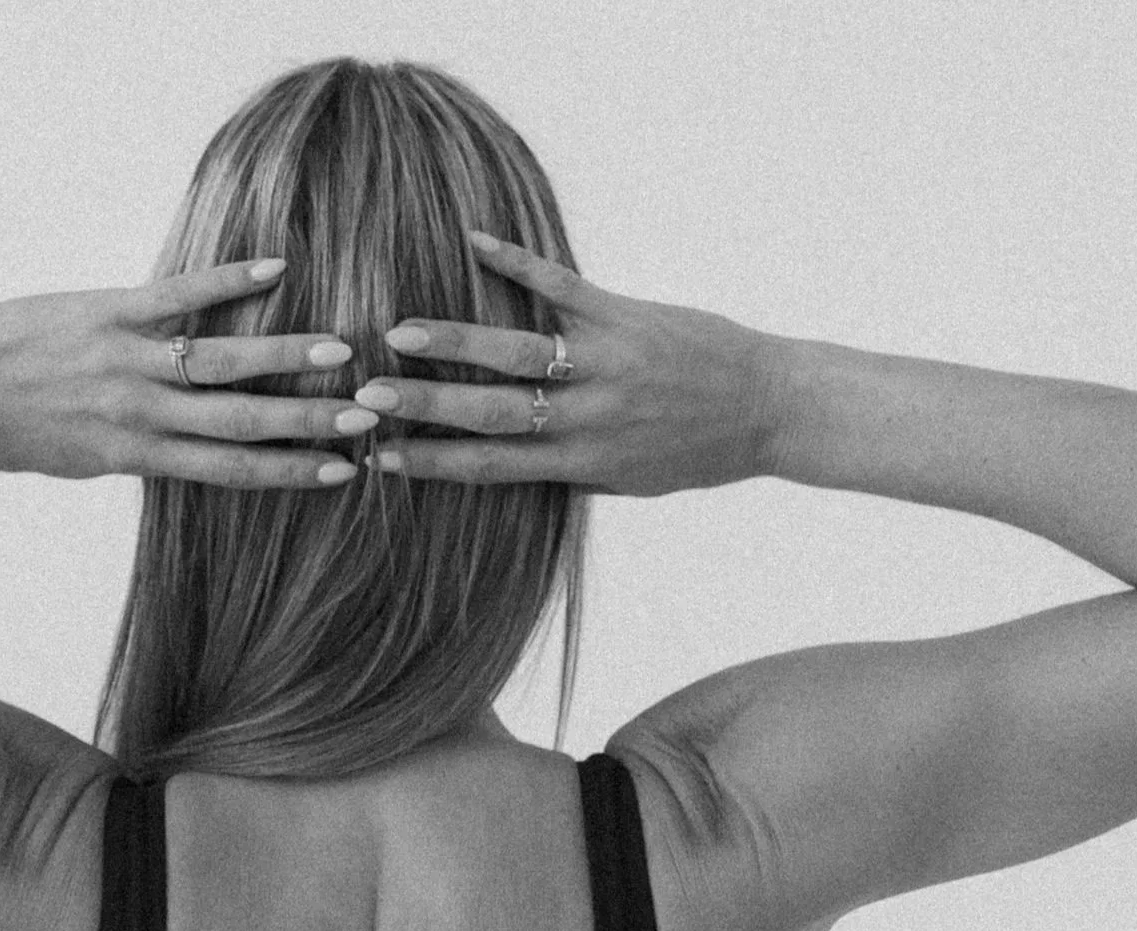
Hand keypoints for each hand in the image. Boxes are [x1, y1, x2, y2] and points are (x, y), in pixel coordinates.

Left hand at [0, 257, 378, 488]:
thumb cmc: (17, 434)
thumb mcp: (84, 461)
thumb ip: (142, 450)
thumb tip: (189, 450)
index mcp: (141, 455)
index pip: (232, 469)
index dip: (291, 471)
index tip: (341, 472)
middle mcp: (144, 412)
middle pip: (243, 421)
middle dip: (308, 420)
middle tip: (367, 417)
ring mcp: (129, 358)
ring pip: (222, 361)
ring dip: (285, 356)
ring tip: (340, 351)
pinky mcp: (109, 310)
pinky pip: (178, 295)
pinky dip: (229, 281)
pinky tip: (276, 269)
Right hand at [356, 230, 786, 497]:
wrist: (769, 409)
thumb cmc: (697, 451)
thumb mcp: (631, 482)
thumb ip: (572, 471)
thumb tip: (512, 469)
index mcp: (582, 465)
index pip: (491, 468)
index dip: (432, 464)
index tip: (381, 459)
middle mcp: (589, 418)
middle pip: (491, 412)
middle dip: (425, 405)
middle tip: (366, 395)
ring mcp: (606, 363)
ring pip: (517, 352)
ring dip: (455, 341)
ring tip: (400, 331)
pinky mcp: (627, 315)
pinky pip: (563, 286)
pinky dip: (516, 262)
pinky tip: (474, 242)